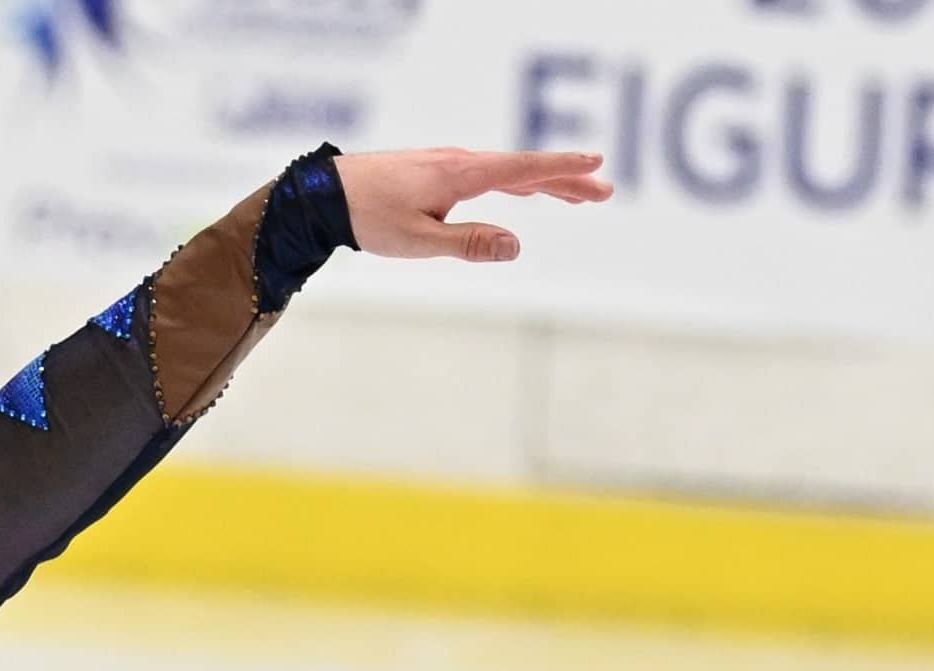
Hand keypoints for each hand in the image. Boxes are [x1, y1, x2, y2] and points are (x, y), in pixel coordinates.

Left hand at [336, 147, 611, 265]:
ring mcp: (452, 164)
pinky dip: (518, 180)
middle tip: (604, 191)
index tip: (596, 165)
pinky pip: (491, 174)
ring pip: (510, 172)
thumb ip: (468, 243)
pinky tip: (527, 188)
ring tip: (580, 195)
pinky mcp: (440, 170)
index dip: (562, 169)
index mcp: (462, 175)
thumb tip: (516, 246)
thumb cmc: (370, 219)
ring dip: (547, 182)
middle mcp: (462, 162)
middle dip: (567, 180)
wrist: (329, 195)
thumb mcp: (418, 241)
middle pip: (526, 170)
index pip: (524, 170)